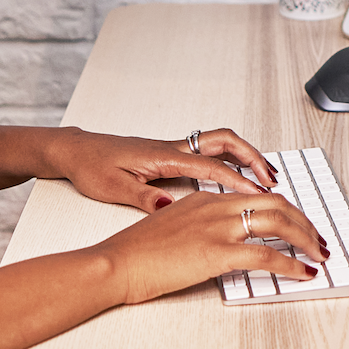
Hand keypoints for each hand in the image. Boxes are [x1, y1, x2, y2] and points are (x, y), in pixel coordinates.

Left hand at [47, 127, 279, 213]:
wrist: (75, 151)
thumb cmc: (91, 167)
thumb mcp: (112, 187)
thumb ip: (142, 197)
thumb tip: (168, 205)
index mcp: (163, 156)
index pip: (210, 165)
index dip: (238, 179)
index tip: (259, 193)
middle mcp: (172, 148)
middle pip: (224, 143)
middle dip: (253, 158)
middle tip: (274, 179)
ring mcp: (172, 150)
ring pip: (219, 144)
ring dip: (244, 156)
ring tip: (265, 176)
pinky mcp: (168, 156)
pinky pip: (208, 152)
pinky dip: (229, 159)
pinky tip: (235, 176)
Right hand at [90, 191, 328, 304]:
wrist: (116, 262)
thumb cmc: (135, 251)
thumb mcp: (171, 228)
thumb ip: (197, 227)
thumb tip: (214, 240)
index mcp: (205, 199)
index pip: (257, 197)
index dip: (285, 210)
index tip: (298, 224)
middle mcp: (215, 207)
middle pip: (276, 204)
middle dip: (304, 221)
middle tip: (317, 239)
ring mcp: (217, 228)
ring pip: (278, 224)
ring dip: (305, 239)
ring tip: (318, 254)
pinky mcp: (216, 253)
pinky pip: (266, 256)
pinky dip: (291, 264)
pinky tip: (303, 273)